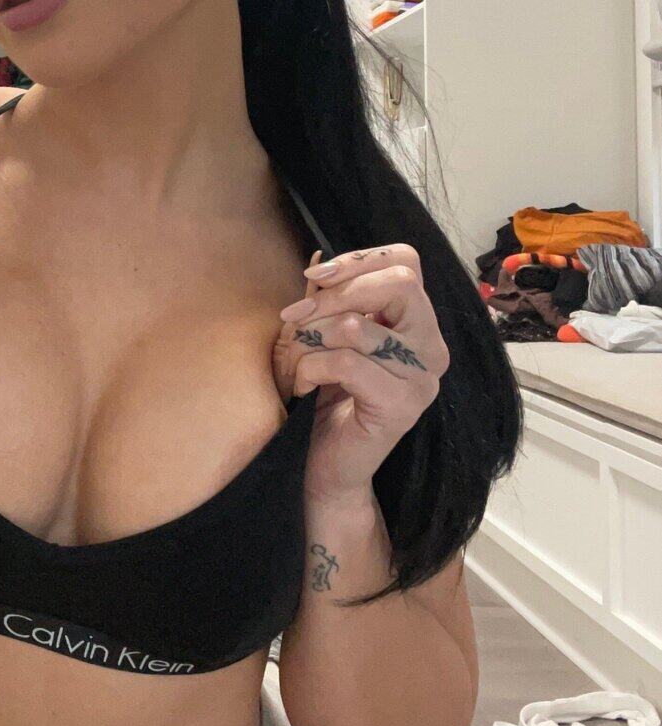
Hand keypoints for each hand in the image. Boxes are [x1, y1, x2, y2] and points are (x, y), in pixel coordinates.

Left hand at [270, 243, 448, 504]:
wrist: (325, 466)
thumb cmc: (324, 398)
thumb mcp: (325, 337)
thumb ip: (331, 299)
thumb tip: (317, 259)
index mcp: (416, 322)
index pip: (405, 262)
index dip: (358, 259)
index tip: (315, 277)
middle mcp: (430, 346)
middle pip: (399, 283)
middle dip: (335, 294)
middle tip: (296, 317)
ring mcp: (423, 377)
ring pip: (359, 325)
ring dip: (310, 340)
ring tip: (295, 364)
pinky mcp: (404, 405)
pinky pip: (347, 363)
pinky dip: (311, 370)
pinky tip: (304, 389)